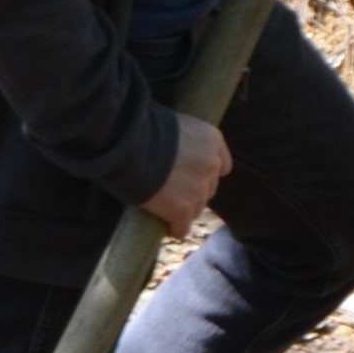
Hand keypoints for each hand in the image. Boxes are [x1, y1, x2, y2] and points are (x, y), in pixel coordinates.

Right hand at [144, 115, 228, 236]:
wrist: (130, 146)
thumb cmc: (144, 128)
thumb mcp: (174, 124)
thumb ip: (185, 140)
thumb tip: (178, 151)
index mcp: (212, 140)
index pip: (223, 165)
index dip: (206, 172)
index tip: (193, 174)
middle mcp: (211, 165)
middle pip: (209, 188)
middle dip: (194, 191)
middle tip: (172, 190)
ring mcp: (198, 190)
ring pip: (197, 209)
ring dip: (184, 209)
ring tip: (165, 207)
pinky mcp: (182, 210)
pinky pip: (183, 227)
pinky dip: (175, 228)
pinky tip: (167, 227)